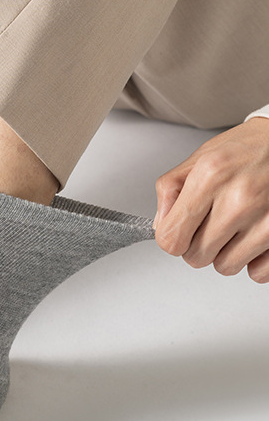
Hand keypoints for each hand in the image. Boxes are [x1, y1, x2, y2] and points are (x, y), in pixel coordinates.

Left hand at [154, 118, 268, 280]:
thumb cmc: (249, 148)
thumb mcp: (202, 156)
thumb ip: (172, 188)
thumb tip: (161, 224)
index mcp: (212, 175)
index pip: (172, 237)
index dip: (171, 237)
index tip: (178, 230)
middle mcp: (239, 199)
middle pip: (196, 257)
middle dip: (198, 244)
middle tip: (210, 223)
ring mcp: (265, 220)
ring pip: (225, 266)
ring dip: (225, 252)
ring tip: (234, 227)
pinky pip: (257, 272)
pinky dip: (253, 260)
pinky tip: (253, 237)